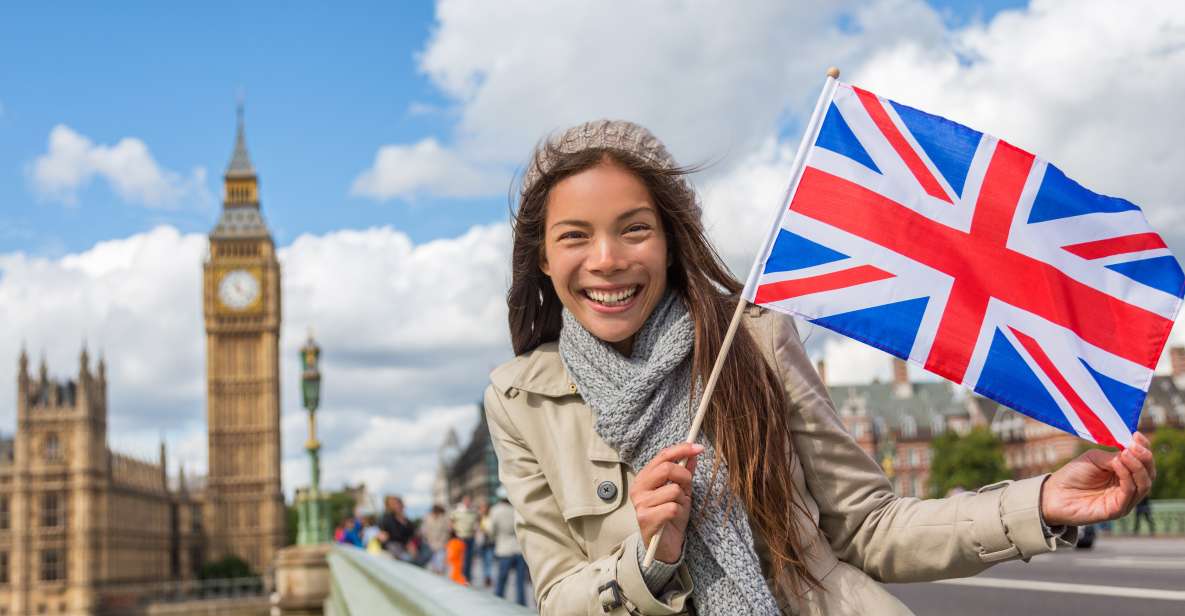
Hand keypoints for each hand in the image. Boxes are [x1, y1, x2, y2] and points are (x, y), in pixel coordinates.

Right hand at [630, 442, 701, 563]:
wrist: (664, 546)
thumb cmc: (671, 516)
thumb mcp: (681, 492)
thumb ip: (685, 473)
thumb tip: (693, 454)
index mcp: (644, 478)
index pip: (662, 456)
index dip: (681, 449)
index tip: (699, 448)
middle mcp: (638, 488)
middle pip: (666, 469)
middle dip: (684, 476)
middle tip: (688, 486)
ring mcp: (640, 503)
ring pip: (673, 490)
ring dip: (682, 499)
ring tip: (678, 508)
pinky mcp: (645, 518)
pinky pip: (672, 507)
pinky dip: (679, 512)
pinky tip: (673, 519)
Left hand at [1041, 432, 1155, 525]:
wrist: (1055, 493)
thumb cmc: (1073, 474)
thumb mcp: (1095, 458)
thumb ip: (1114, 456)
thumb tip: (1130, 452)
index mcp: (1124, 473)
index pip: (1143, 462)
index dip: (1144, 448)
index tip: (1137, 435)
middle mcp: (1128, 487)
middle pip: (1149, 474)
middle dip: (1145, 458)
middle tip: (1134, 446)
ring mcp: (1124, 500)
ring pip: (1144, 484)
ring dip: (1137, 466)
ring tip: (1126, 453)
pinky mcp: (1117, 510)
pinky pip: (1129, 492)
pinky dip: (1127, 477)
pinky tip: (1118, 464)